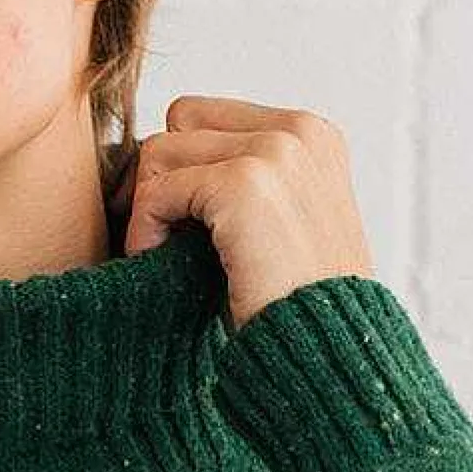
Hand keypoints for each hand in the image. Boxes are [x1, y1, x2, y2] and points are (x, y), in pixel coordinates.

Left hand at [115, 95, 377, 331]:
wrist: (327, 355)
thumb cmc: (294, 309)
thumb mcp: (275, 227)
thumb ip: (238, 183)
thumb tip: (151, 160)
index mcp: (311, 137)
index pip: (207, 116)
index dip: (181, 167)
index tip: (176, 222)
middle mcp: (299, 132)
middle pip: (180, 122)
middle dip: (161, 179)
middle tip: (162, 239)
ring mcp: (275, 152)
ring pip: (160, 150)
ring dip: (149, 206)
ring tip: (163, 256)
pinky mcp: (245, 184)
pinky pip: (158, 189)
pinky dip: (145, 229)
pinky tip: (158, 264)